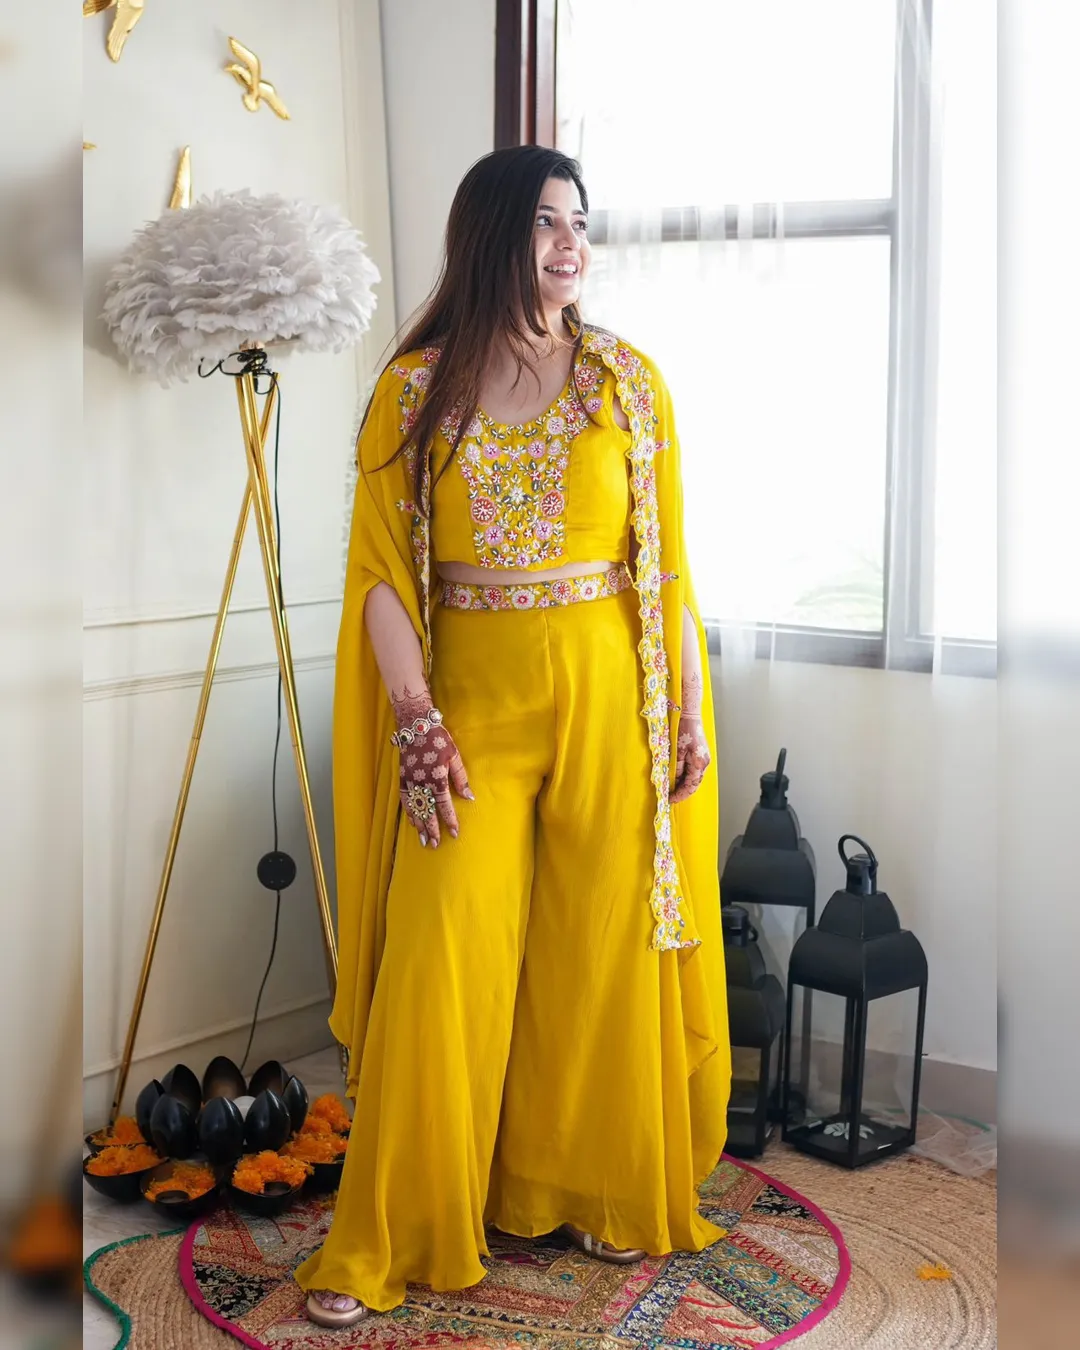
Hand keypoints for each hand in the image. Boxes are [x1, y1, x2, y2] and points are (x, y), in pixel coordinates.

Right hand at [393, 692, 472, 847]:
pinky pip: (405, 800)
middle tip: (435, 845)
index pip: (444, 806)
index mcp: (437, 778)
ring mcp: (410, 782)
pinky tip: (413, 822)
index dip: (450, 820)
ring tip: (423, 840)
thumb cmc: (439, 739)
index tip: (454, 833)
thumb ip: (461, 778)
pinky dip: (409, 813)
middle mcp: (422, 784)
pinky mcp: (402, 778)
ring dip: (419, 826)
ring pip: (415, 809)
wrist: (416, 726)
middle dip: (432, 830)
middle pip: (427, 812)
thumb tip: (469, 797)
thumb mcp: (454, 756)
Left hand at [669, 712, 710, 803]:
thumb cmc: (684, 730)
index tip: (670, 799)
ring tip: (672, 789)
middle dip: (682, 792)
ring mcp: (704, 760)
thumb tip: (673, 781)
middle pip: (694, 784)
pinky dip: (686, 777)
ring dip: (684, 785)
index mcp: (699, 763)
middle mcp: (704, 763)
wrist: (690, 715)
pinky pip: (694, 771)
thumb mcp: (677, 751)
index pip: (690, 786)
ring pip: (694, 778)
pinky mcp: (701, 756)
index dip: (680, 795)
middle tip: (670, 796)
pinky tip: (678, 777)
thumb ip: (676, 767)